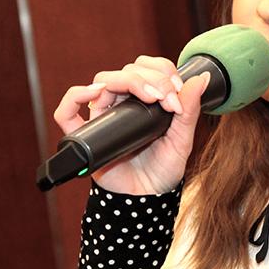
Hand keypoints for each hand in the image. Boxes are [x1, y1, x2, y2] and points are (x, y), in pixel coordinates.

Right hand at [53, 56, 210, 194]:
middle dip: (151, 78)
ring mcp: (102, 117)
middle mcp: (121, 105)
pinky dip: (76, 96)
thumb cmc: (162, 170)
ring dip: (126, 81)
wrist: (147, 200)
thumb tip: (202, 78)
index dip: (162, 71)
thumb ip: (190, 110)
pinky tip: (96, 94)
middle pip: (126, 71)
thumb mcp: (182, 140)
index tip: (178, 90)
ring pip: (102, 82)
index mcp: (144, 100)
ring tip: (148, 96)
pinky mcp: (85, 135)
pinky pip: (66, 112)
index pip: (146, 68)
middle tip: (167, 98)